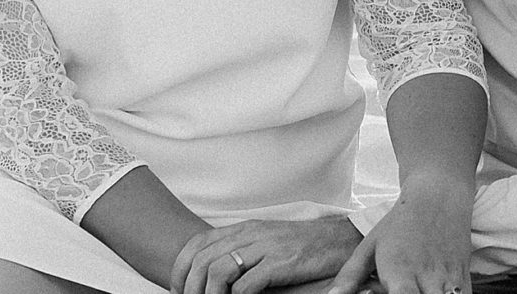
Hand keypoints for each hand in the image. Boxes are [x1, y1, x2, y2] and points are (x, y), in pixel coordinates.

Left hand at [171, 215, 360, 293]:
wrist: (338, 240)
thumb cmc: (300, 246)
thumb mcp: (265, 241)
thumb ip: (240, 251)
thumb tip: (211, 274)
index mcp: (244, 229)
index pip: (197, 244)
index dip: (181, 269)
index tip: (178, 289)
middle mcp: (250, 234)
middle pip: (203, 260)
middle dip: (190, 287)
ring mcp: (265, 247)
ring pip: (219, 271)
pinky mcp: (280, 263)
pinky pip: (246, 284)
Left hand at [325, 176, 472, 293]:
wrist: (439, 195)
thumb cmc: (400, 222)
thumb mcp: (370, 245)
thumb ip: (350, 276)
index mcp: (399, 273)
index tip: (382, 293)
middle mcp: (426, 279)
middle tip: (401, 290)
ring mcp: (448, 280)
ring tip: (417, 289)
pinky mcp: (465, 278)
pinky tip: (437, 291)